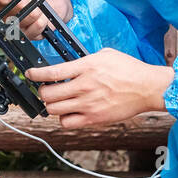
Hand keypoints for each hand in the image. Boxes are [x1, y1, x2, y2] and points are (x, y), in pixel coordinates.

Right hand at [0, 0, 71, 39]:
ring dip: (35, 12)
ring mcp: (17, 25)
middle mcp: (5, 14)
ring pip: (22, 23)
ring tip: (39, 5)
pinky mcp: (29, 34)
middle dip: (26, 2)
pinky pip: (32, 33)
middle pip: (10, 14)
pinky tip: (44, 16)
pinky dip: (41, 23)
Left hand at [24, 48, 174, 127]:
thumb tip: (68, 65)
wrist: (147, 88)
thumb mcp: (105, 55)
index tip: (29, 74)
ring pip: (54, 110)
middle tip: (47, 90)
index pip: (52, 72)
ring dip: (51, 106)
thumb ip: (84, 60)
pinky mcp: (94, 119)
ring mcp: (88, 104)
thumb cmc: (129, 70)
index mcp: (87, 68)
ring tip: (58, 101)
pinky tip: (69, 112)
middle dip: (43, 92)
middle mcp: (85, 86)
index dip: (35, 74)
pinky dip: (63, 118)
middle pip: (48, 95)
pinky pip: (67, 123)